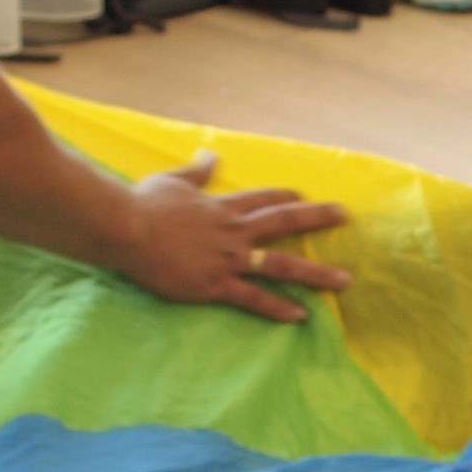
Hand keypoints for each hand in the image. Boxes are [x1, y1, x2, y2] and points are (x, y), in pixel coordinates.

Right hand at [120, 149, 353, 322]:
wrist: (126, 229)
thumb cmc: (143, 204)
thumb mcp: (172, 181)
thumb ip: (197, 171)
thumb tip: (211, 155)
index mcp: (222, 206)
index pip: (263, 198)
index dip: (286, 196)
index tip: (305, 195)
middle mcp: (233, 231)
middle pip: (284, 222)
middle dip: (317, 218)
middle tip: (345, 216)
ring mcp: (227, 259)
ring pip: (280, 265)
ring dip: (314, 273)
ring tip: (344, 280)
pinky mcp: (215, 285)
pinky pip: (253, 298)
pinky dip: (278, 307)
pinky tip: (301, 316)